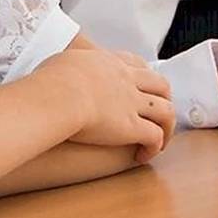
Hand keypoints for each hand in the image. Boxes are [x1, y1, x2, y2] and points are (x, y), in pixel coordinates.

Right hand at [36, 47, 174, 161]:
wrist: (59, 96)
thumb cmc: (51, 80)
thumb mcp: (61, 62)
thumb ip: (68, 66)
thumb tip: (60, 71)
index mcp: (109, 64)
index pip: (136, 64)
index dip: (143, 75)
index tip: (141, 85)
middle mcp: (127, 81)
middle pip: (160, 85)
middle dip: (164, 98)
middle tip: (158, 113)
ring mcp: (132, 104)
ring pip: (165, 111)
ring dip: (166, 126)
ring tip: (160, 140)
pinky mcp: (131, 127)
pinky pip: (154, 136)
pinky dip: (154, 147)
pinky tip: (143, 155)